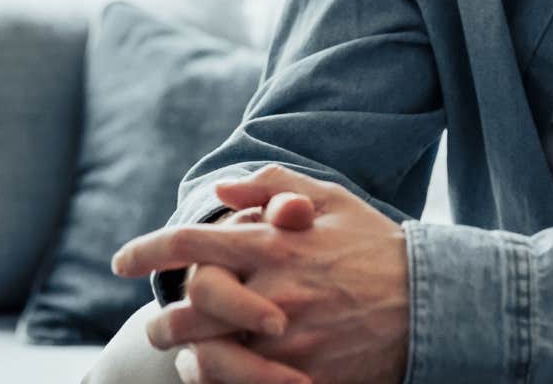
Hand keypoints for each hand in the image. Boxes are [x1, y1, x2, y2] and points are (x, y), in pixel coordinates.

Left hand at [114, 165, 410, 383]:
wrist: (432, 303)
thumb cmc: (376, 246)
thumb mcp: (331, 200)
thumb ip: (273, 187)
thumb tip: (222, 189)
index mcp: (274, 243)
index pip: (190, 243)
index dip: (146, 251)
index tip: (120, 262)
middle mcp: (273, 292)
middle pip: (186, 310)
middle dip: (161, 320)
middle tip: (157, 322)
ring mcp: (287, 341)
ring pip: (206, 358)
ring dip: (186, 357)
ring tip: (184, 355)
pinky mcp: (302, 378)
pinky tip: (220, 375)